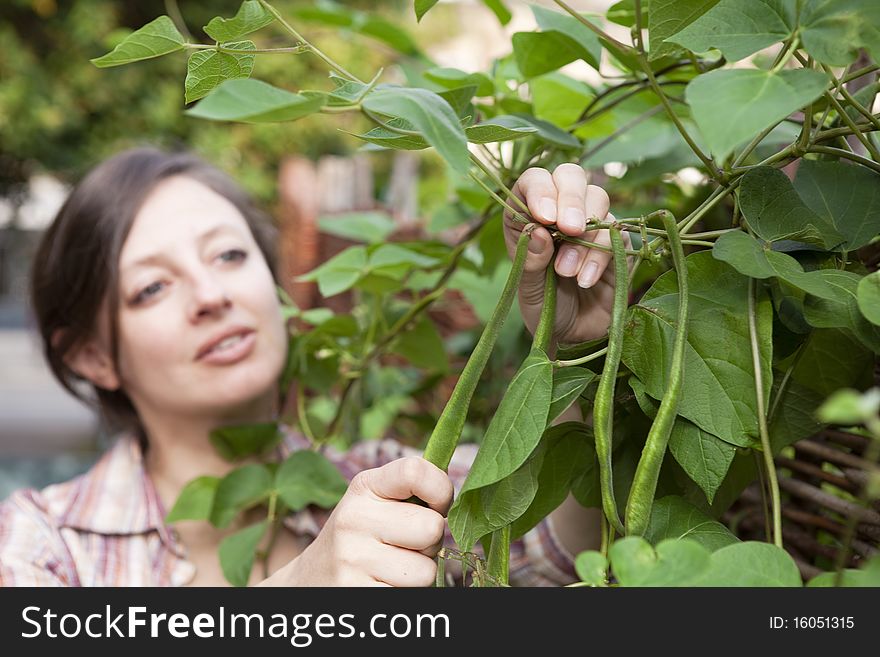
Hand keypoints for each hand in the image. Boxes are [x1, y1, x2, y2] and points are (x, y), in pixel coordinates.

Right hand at [281, 457, 451, 585]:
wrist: (311, 579)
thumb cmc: (362, 536)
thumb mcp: (375, 501)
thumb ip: (413, 492)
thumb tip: (460, 496)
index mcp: (364, 487)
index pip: (415, 471)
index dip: (441, 489)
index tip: (438, 504)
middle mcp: (354, 518)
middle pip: (432, 528)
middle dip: (430, 542)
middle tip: (407, 544)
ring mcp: (353, 558)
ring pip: (426, 571)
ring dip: (418, 573)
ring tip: (392, 567)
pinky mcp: (357, 593)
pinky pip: (411, 595)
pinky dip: (404, 593)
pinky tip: (382, 584)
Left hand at [503, 163, 634, 346]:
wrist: (574, 336)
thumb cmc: (544, 307)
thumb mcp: (528, 289)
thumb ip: (530, 261)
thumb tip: (538, 231)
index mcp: (528, 214)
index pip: (534, 180)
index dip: (540, 189)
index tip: (544, 215)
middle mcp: (560, 211)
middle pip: (572, 176)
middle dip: (571, 200)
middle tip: (569, 229)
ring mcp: (591, 223)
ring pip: (598, 200)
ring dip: (584, 237)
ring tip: (566, 272)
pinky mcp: (617, 242)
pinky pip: (616, 234)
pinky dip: (600, 256)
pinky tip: (584, 280)